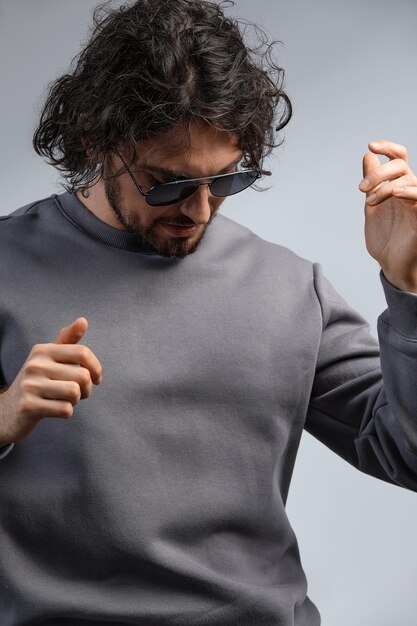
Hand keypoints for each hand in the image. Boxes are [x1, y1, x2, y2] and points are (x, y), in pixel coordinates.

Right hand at [0, 317, 101, 445]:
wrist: (8, 410)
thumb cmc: (37, 382)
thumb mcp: (49, 358)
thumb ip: (67, 340)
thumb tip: (83, 320)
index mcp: (42, 350)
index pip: (82, 352)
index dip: (96, 367)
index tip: (96, 378)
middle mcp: (35, 365)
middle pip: (82, 376)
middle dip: (87, 388)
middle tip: (78, 393)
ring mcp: (30, 385)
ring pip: (75, 392)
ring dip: (76, 400)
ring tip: (65, 399)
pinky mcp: (29, 407)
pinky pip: (65, 410)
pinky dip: (66, 412)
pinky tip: (54, 409)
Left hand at [359, 140, 416, 291]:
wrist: (389, 264)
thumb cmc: (385, 237)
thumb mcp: (373, 205)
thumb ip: (371, 183)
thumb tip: (368, 157)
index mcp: (398, 186)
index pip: (400, 157)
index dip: (388, 147)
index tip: (371, 146)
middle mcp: (409, 191)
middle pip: (401, 166)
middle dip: (378, 173)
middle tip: (361, 189)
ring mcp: (416, 204)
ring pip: (409, 180)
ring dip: (385, 186)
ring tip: (369, 201)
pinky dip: (409, 191)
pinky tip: (395, 193)